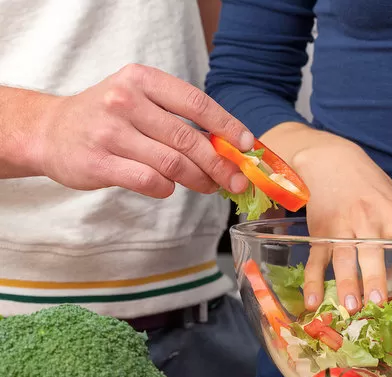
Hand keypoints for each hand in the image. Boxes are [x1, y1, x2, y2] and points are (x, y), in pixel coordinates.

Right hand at [34, 64, 252, 197]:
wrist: (49, 131)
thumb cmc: (107, 118)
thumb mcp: (141, 102)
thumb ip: (179, 119)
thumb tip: (228, 146)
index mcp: (143, 80)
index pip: (197, 103)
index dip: (228, 126)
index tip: (247, 145)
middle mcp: (125, 101)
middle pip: (188, 139)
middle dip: (220, 164)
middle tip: (236, 180)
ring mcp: (110, 132)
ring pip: (173, 163)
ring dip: (199, 179)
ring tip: (209, 186)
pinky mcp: (99, 162)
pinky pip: (150, 181)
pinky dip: (167, 188)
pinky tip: (168, 187)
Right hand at [287, 130, 391, 313]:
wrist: (329, 159)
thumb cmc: (368, 183)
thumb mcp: (391, 199)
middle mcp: (367, 221)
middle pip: (372, 253)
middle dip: (375, 278)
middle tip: (379, 303)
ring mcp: (341, 228)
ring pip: (343, 258)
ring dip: (347, 284)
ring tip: (350, 307)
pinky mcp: (320, 233)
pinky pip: (316, 260)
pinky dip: (313, 282)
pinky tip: (313, 302)